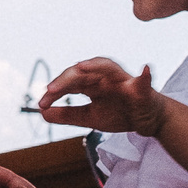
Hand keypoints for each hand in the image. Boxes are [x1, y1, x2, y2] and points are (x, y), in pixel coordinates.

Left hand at [37, 57, 166, 138]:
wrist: (146, 121)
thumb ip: (68, 114)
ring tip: (81, 67)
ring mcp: (124, 82)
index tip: (42, 103)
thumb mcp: (90, 116)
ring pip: (108, 68)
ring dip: (95, 66)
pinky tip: (145, 69)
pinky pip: (144, 81)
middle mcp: (106, 78)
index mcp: (93, 84)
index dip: (55, 90)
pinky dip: (145, 75)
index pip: (70, 82)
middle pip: (83, 72)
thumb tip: (42, 112)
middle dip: (66, 79)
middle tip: (51, 90)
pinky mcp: (143, 90)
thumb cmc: (120, 113)